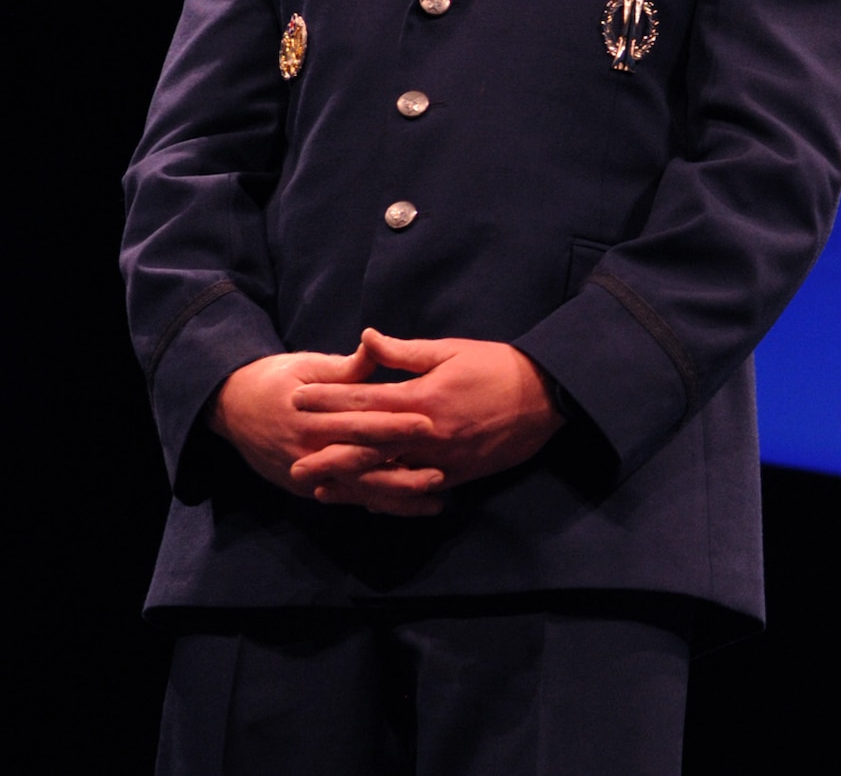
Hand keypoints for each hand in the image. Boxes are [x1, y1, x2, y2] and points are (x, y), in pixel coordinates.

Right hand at [211, 349, 444, 515]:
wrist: (230, 409)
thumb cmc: (278, 380)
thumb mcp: (307, 365)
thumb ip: (345, 366)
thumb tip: (375, 344)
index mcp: (310, 416)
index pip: (357, 422)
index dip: (393, 424)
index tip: (428, 423)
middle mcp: (307, 450)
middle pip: (360, 462)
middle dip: (401, 469)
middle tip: (441, 473)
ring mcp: (306, 474)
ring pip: (356, 489)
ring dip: (395, 497)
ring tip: (434, 501)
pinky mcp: (306, 489)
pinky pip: (347, 499)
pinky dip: (378, 505)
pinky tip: (410, 509)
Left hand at [290, 329, 565, 493]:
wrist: (547, 396)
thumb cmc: (497, 366)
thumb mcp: (450, 350)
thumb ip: (404, 352)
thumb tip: (366, 338)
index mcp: (422, 397)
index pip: (363, 401)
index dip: (328, 401)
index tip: (298, 399)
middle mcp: (427, 433)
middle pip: (366, 447)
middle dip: (327, 454)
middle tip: (294, 463)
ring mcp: (442, 458)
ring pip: (387, 475)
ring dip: (351, 483)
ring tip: (321, 488)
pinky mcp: (459, 474)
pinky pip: (416, 490)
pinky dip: (390, 497)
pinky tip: (369, 501)